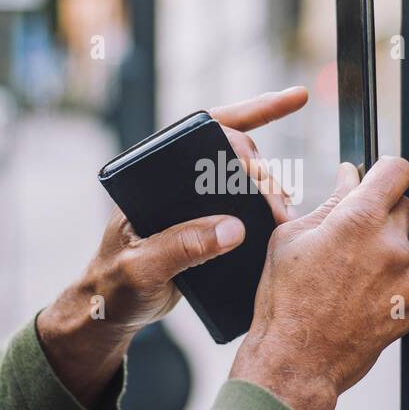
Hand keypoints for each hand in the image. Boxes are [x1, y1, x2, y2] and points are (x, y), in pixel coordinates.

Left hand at [36, 86, 308, 406]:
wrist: (115, 310)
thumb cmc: (115, 284)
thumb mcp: (142, 266)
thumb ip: (182, 246)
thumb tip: (233, 229)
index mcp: (155, 172)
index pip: (206, 129)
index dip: (251, 111)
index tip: (293, 99)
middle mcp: (178, 178)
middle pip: (234, 152)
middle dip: (265, 170)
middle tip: (279, 204)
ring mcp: (196, 201)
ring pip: (246, 178)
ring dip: (272, 189)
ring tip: (285, 215)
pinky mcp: (209, 224)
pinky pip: (246, 207)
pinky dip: (270, 208)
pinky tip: (287, 217)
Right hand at [230, 156, 408, 409]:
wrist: (296, 360)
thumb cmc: (286, 305)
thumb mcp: (291, 239)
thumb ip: (330, 202)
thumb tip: (349, 179)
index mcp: (358, 220)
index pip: (398, 170)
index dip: (387, 172)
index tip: (379, 179)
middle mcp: (390, 246)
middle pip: (405, 207)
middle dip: (381, 214)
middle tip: (351, 236)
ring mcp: (406, 279)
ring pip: (406, 247)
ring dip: (385, 252)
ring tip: (349, 276)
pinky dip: (391, 284)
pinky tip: (360, 296)